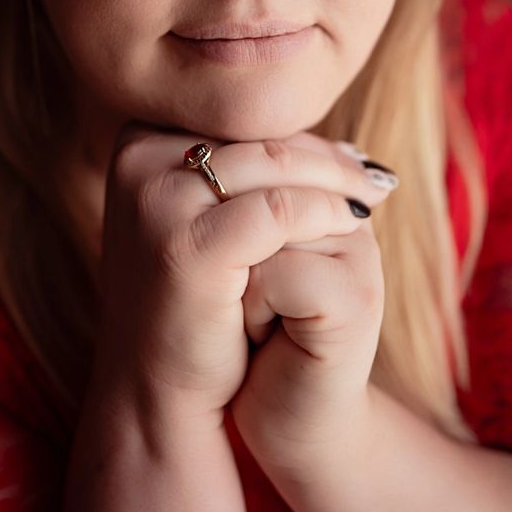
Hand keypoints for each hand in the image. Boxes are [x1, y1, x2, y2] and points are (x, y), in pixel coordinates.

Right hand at [92, 127, 389, 424]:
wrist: (157, 390)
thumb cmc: (188, 300)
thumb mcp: (205, 217)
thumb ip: (247, 171)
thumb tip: (337, 142)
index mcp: (137, 140)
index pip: (237, 121)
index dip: (299, 137)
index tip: (349, 157)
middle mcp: (138, 159)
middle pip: (256, 137)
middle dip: (324, 158)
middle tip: (375, 176)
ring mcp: (157, 199)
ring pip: (274, 164)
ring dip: (334, 182)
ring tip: (372, 198)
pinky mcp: (187, 243)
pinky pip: (279, 210)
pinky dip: (324, 214)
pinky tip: (354, 227)